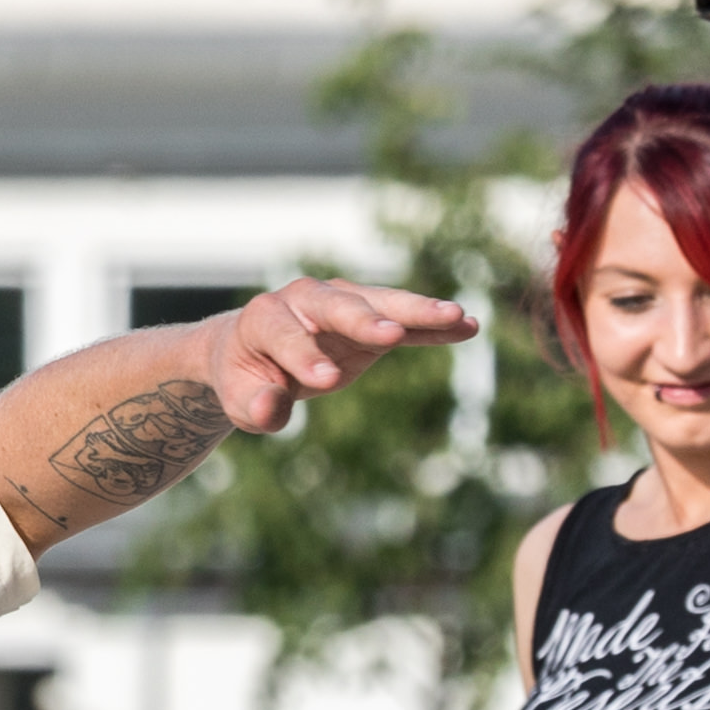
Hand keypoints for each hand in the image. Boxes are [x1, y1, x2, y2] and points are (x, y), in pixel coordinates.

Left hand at [200, 277, 474, 435]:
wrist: (256, 350)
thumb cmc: (245, 378)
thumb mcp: (241, 398)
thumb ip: (256, 403)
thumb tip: (269, 409)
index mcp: (265, 317)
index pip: (286, 335)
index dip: (303, 357)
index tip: (324, 382)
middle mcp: (306, 300)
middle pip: (340, 306)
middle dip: (365, 321)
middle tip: (392, 335)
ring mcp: (342, 303)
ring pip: (382, 304)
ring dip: (418, 311)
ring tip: (456, 316)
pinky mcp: (370, 319)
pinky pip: (405, 322)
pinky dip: (433, 325)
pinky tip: (468, 326)